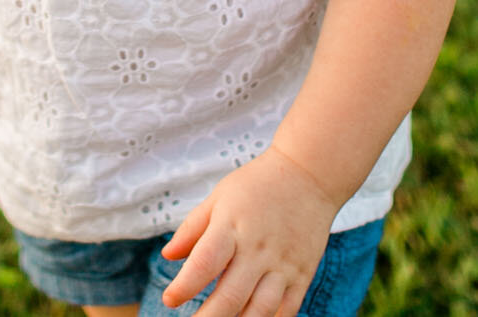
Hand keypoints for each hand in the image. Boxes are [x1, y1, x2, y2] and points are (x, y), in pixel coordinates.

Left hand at [159, 147, 338, 315]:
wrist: (309, 174)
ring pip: (260, 310)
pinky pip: (286, 310)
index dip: (184, 286)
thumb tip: (168, 256)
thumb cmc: (258, 185)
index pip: (205, 263)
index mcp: (232, 226)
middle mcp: (258, 249)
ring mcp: (283, 264)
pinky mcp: (303, 274)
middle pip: (230, 296)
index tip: (170, 300)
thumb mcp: (219, 197)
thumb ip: (192, 228)